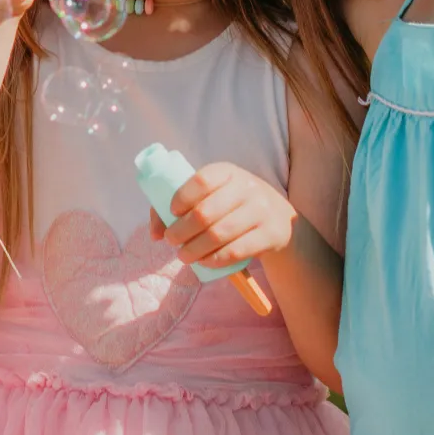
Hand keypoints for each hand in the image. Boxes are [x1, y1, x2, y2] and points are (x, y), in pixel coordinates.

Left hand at [149, 162, 296, 270]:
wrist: (278, 219)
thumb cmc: (233, 206)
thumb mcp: (212, 196)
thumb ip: (178, 208)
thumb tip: (155, 233)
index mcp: (228, 172)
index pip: (201, 179)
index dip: (182, 196)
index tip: (172, 212)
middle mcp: (247, 187)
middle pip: (206, 212)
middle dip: (182, 231)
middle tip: (172, 241)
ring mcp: (261, 210)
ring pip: (219, 234)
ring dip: (195, 249)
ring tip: (183, 256)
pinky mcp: (271, 234)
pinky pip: (237, 251)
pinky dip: (215, 260)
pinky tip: (204, 262)